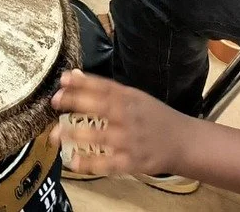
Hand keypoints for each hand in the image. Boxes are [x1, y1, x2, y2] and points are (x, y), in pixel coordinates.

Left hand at [52, 70, 190, 178]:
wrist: (185, 143)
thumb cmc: (154, 117)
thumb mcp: (134, 97)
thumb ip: (104, 89)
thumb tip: (72, 75)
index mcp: (130, 98)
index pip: (103, 86)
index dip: (82, 82)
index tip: (62, 80)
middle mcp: (130, 117)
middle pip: (101, 107)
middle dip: (76, 103)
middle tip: (54, 102)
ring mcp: (132, 140)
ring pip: (101, 136)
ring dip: (77, 135)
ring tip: (56, 134)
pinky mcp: (134, 162)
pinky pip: (110, 164)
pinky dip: (91, 164)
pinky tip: (74, 162)